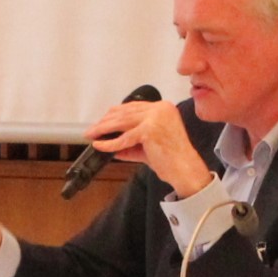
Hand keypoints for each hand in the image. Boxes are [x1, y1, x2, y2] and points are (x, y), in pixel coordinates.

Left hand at [86, 98, 213, 198]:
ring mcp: (156, 118)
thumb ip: (131, 141)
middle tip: (93, 129)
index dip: (115, 114)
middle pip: (125, 112)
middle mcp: (161, 109)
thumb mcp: (148, 145)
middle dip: (106, 121)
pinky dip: (109, 143)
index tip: (103, 120)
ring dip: (103, 129)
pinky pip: (124, 138)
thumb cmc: (172, 158)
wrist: (185, 170)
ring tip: (91, 134)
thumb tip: (111, 143)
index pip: (133, 107)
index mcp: (163, 108)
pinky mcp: (150, 130)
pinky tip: (99, 144)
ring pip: (122, 122)